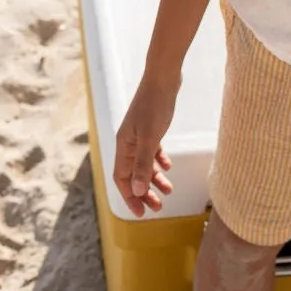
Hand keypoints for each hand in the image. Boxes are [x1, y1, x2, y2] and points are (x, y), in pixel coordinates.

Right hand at [113, 74, 178, 216]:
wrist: (163, 77)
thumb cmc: (155, 105)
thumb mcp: (150, 137)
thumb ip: (143, 164)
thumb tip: (137, 191)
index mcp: (124, 146)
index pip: (122, 179)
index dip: (130, 197)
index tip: (141, 214)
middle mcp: (128, 142)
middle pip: (133, 175)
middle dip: (144, 192)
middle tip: (158, 208)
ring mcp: (139, 134)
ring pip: (143, 164)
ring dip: (154, 178)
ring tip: (168, 191)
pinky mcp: (150, 126)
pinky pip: (151, 150)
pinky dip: (158, 161)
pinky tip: (168, 166)